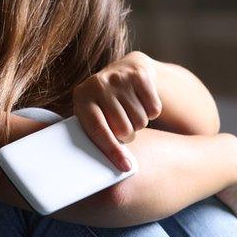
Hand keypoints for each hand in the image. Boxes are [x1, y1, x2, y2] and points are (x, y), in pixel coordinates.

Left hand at [72, 51, 162, 171]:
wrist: (126, 68)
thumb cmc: (107, 102)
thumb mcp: (94, 114)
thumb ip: (97, 137)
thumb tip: (117, 168)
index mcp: (82, 98)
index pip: (97, 130)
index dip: (112, 151)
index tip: (126, 167)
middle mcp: (98, 85)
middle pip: (123, 129)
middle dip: (127, 135)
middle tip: (123, 127)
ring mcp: (119, 77)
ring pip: (140, 121)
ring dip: (139, 123)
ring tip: (130, 112)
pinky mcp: (139, 75)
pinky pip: (154, 109)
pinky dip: (151, 112)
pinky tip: (141, 102)